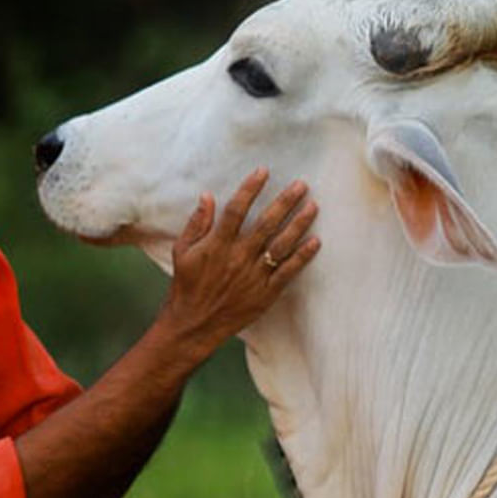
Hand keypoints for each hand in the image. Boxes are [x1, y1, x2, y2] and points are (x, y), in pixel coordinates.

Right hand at [160, 169, 318, 357]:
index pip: (236, 210)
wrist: (192, 325)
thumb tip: (207, 196)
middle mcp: (238, 258)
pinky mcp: (264, 294)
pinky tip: (315, 242)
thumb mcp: (181, 252)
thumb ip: (196, 224)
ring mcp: (253, 276)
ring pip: (281, 245)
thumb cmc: (185, 287)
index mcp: (217, 245)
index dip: (251, 189)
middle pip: (266, 223)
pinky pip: (287, 272)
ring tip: (313, 207)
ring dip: (299, 224)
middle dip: (285, 202)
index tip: (264, 171)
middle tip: (302, 185)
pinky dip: (302, 257)